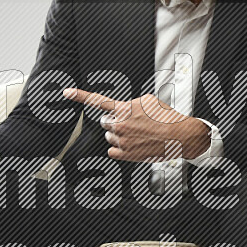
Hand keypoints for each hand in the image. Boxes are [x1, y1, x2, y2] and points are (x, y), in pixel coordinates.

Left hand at [63, 87, 210, 161]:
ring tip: (137, 134)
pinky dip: (120, 148)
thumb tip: (125, 107)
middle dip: (114, 121)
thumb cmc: (168, 118)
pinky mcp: (125, 154)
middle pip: (105, 122)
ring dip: (119, 134)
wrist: (180, 136)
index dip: (79, 96)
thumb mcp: (150, 100)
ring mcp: (122, 140)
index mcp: (125, 109)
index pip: (98, 101)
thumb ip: (132, 103)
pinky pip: (112, 151)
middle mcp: (121, 124)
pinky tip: (133, 145)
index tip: (66, 92)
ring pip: (110, 136)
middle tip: (130, 123)